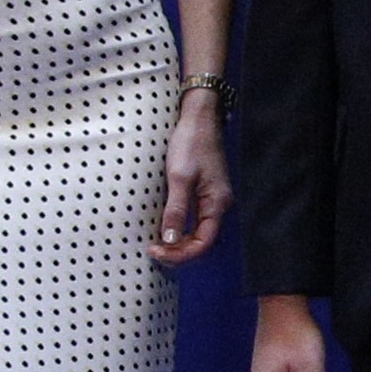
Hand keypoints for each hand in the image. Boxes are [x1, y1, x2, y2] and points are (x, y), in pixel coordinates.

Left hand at [150, 88, 229, 266]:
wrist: (200, 117)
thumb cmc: (192, 142)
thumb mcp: (179, 176)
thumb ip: (176, 210)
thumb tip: (170, 240)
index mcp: (217, 203)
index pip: (203, 243)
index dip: (180, 254)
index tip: (156, 251)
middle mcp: (218, 204)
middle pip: (201, 241)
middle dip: (178, 252)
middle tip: (152, 252)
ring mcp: (211, 198)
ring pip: (197, 232)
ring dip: (178, 242)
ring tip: (156, 245)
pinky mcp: (204, 191)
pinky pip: (194, 219)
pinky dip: (180, 228)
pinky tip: (165, 227)